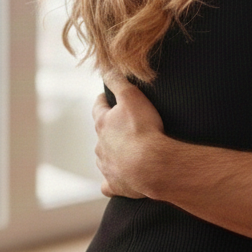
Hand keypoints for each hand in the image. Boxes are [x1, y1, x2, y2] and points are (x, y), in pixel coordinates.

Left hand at [92, 78, 165, 198]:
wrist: (152, 166)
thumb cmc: (143, 130)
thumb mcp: (132, 97)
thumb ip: (118, 81)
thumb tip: (105, 66)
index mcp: (103, 123)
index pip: (99, 107)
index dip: (103, 100)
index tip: (106, 97)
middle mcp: (100, 146)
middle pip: (101, 134)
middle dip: (108, 129)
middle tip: (121, 125)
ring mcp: (107, 167)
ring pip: (104, 157)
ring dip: (111, 153)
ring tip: (124, 150)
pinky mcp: (116, 185)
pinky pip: (110, 184)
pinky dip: (112, 180)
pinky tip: (118, 179)